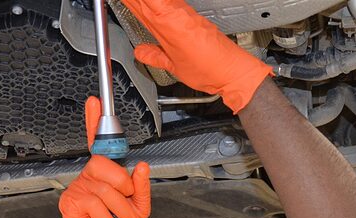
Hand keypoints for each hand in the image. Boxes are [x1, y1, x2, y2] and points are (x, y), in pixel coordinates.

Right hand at [59, 97, 150, 217]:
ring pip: (105, 189)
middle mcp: (89, 176)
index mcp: (105, 174)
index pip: (99, 143)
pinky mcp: (70, 203)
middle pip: (104, 163)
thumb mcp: (139, 210)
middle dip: (123, 186)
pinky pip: (95, 205)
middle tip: (126, 204)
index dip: (95, 121)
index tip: (94, 101)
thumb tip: (141, 166)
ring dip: (122, 212)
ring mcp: (77, 188)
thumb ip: (141, 189)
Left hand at [121, 0, 272, 112]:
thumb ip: (155, 56)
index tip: (124, 0)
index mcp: (169, 28)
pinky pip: (160, 6)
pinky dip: (151, 2)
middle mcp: (172, 22)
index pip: (143, 9)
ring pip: (150, 2)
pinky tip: (142, 0)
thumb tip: (140, 52)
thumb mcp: (174, 66)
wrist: (231, 73)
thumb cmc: (210, 69)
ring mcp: (177, 21)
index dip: (132, 2)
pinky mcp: (182, 23)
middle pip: (144, 3)